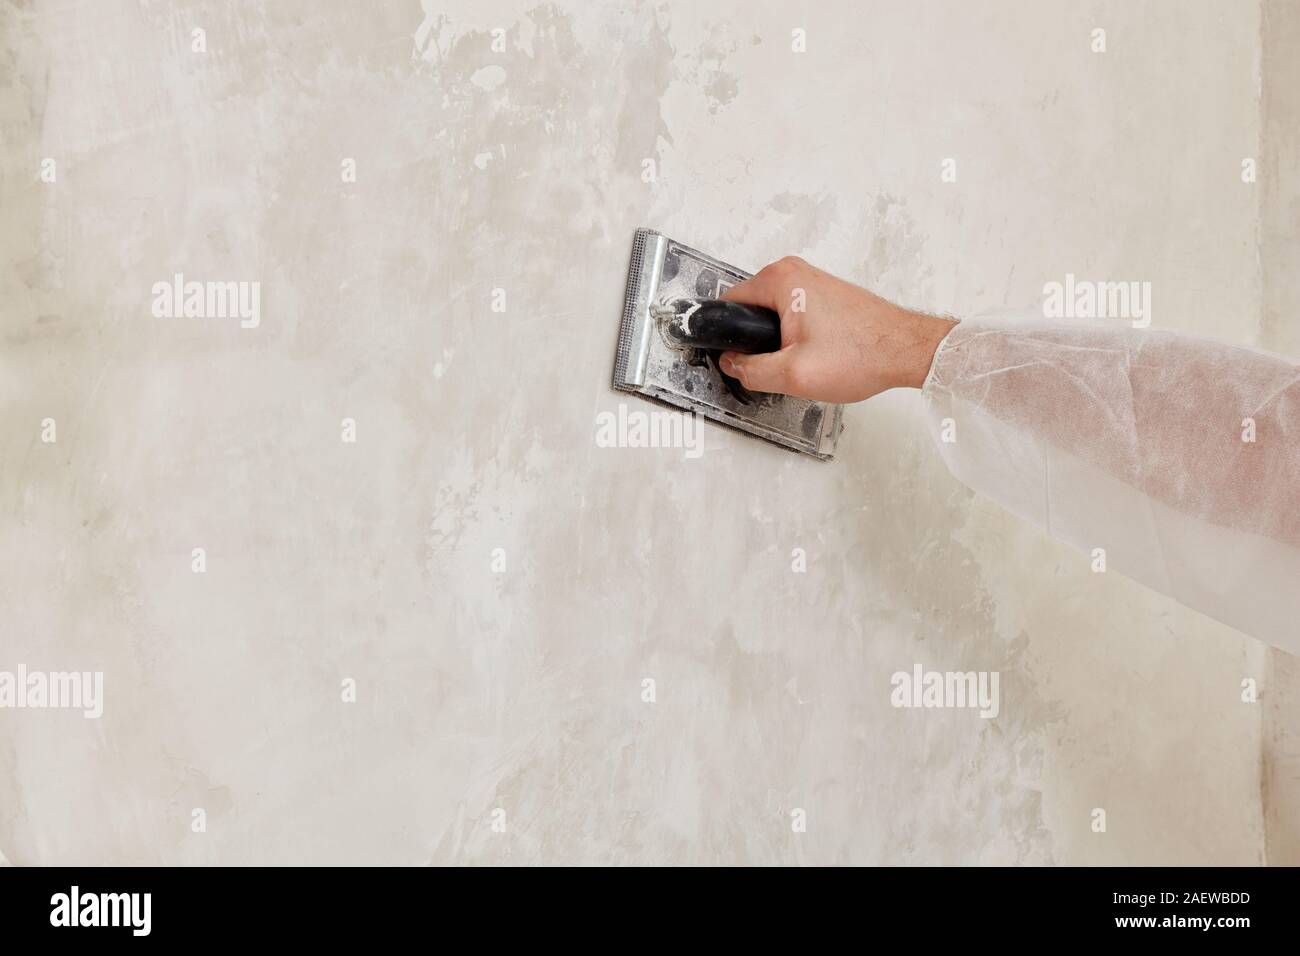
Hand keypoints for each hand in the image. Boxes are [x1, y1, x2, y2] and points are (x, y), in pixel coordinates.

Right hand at [718, 256, 956, 402]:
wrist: (906, 350)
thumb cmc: (863, 353)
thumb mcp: (792, 375)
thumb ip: (751, 370)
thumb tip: (732, 364)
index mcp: (780, 280)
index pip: (729, 304)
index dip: (728, 335)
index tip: (737, 356)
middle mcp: (795, 272)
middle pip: (750, 309)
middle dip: (756, 340)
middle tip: (777, 364)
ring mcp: (811, 281)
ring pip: (772, 315)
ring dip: (777, 340)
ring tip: (800, 360)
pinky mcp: (824, 294)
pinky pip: (791, 314)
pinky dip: (795, 335)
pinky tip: (813, 354)